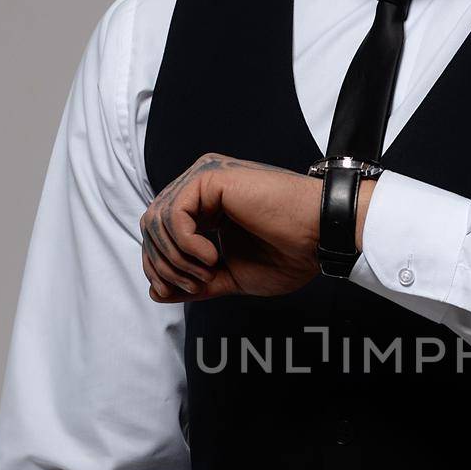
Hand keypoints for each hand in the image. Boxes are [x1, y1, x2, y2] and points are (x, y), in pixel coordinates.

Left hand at [139, 152, 322, 301]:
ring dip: (176, 257)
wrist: (319, 237)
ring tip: (207, 272)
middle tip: (194, 285)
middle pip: (151, 226)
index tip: (177, 291)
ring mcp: (204, 178)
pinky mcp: (210, 176)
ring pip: (156, 220)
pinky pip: (174, 213)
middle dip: (163, 265)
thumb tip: (156, 293)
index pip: (159, 233)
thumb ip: (194, 283)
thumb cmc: (289, 254)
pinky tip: (211, 255)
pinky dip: (185, 243)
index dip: (158, 266)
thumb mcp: (230, 277)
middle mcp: (201, 188)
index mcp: (206, 206)